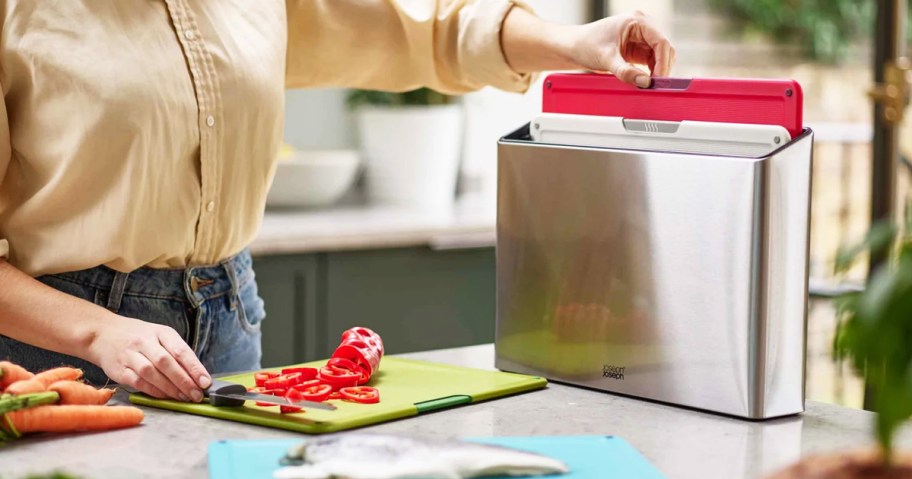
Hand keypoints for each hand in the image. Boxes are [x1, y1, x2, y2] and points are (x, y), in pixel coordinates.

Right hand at [86, 314, 210, 401]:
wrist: (102, 333)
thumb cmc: (139, 337)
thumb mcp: (160, 336)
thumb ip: (177, 352)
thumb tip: (197, 374)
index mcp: (161, 332)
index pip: (180, 350)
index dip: (194, 368)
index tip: (205, 382)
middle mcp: (145, 342)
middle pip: (166, 362)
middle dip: (184, 381)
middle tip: (197, 394)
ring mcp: (130, 355)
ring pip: (151, 373)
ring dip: (170, 388)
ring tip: (184, 397)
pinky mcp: (118, 369)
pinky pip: (138, 382)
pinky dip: (154, 391)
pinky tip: (165, 396)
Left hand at [570, 11, 675, 86]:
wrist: (574, 46)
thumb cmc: (586, 44)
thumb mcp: (606, 59)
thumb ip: (626, 72)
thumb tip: (645, 82)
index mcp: (636, 21)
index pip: (661, 40)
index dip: (663, 61)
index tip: (658, 79)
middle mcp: (642, 26)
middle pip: (664, 47)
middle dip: (662, 67)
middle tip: (656, 85)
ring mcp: (641, 37)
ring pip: (661, 55)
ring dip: (658, 70)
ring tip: (649, 85)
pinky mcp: (638, 48)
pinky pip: (652, 60)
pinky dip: (652, 71)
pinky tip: (646, 81)